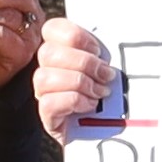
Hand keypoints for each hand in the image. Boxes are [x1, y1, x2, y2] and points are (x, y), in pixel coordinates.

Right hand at [33, 17, 116, 141]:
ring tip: (100, 93)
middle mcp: (49, 69)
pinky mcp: (47, 116)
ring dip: (80, 83)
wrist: (115, 132)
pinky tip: (89, 106)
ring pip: (45, 77)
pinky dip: (74, 101)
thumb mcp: (112, 66)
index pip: (51, 29)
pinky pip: (49, 102)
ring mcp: (45, 93)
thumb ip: (105, 51)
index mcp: (63, 51)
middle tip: (105, 75)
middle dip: (83, 63)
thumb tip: (117, 37)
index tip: (97, 50)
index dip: (75, 36)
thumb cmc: (115, 97)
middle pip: (47, 52)